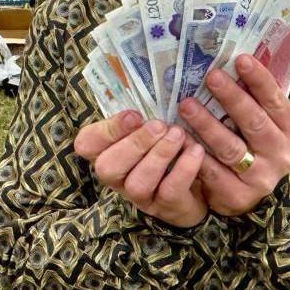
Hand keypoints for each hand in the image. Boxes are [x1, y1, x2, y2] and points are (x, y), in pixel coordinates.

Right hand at [73, 110, 207, 228]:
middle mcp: (119, 178)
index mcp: (109, 153)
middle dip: (134, 143)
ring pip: (137, 183)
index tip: (134, 115)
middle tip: (159, 125)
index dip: (106, 130)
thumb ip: (144, 115)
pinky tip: (196, 150)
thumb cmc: (170, 148)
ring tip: (178, 134)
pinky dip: (183, 169)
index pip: (86, 144)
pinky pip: (170, 191)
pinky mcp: (168, 208)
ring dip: (159, 155)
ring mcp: (142, 197)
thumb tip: (153, 81)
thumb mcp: (152, 129)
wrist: (202, 186)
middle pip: (107, 167)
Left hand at [177, 55, 289, 216]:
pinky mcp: (237, 195)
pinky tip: (180, 139)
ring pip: (231, 148)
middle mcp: (279, 154)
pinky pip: (213, 173)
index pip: (276, 101)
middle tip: (210, 76)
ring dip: (207, 124)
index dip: (259, 80)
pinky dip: (195, 155)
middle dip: (232, 97)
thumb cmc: (252, 147)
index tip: (240, 59)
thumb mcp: (262, 124)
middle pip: (255, 122)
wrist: (251, 195)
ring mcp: (260, 177)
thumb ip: (253, 99)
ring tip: (186, 105)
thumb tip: (233, 59)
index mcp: (288, 130)